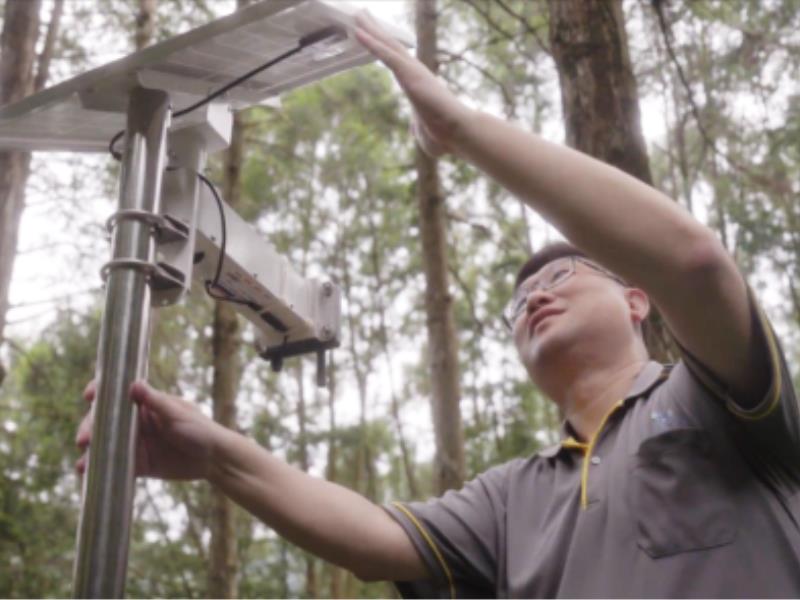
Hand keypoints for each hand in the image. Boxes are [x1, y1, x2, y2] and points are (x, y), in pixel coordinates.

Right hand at [75, 380, 219, 480]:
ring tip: (83, 460)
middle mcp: (137, 422)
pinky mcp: (138, 464)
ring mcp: (136, 443)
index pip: (118, 393)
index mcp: (146, 404)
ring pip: (106, 443)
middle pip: (105, 420)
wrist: (214, 459)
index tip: (89, 395)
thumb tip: (134, 384)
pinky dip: (100, 467)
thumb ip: (155, 402)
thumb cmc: (200, 429)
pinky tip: (86, 470)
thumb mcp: (178, 413)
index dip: (101, 391)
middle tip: (84, 438)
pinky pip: (115, 464)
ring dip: (91, 450)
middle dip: (90, 427)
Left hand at [354, 11, 473, 156]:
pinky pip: (388, 56)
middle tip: (360, 14)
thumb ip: (417, 126)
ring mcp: (413, 72)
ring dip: (371, 30)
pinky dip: (373, 43)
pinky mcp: (411, 75)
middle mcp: (415, 73)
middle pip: (391, 46)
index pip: (396, 61)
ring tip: (357, 14)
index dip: (383, 47)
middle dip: (375, 30)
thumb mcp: (424, 132)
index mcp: (416, 84)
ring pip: (388, 46)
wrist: (459, 134)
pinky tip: (359, 32)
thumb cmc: (446, 136)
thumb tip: (415, 130)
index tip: (371, 34)